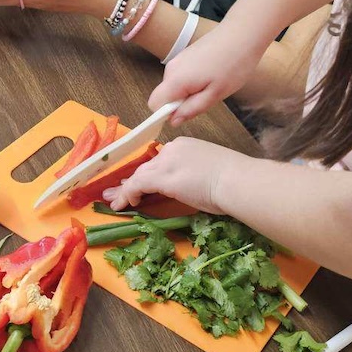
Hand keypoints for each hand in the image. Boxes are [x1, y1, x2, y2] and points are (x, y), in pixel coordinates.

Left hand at [103, 137, 241, 213]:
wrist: (239, 181)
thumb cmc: (234, 181)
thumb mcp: (210, 173)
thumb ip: (194, 176)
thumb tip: (187, 188)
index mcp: (185, 146)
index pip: (159, 161)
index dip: (146, 175)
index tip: (137, 184)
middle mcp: (173, 149)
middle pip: (146, 167)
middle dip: (130, 182)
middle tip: (116, 192)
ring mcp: (167, 162)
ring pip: (138, 176)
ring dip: (124, 191)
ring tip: (113, 202)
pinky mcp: (163, 177)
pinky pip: (137, 185)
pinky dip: (127, 195)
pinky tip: (122, 205)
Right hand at [147, 21, 268, 123]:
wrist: (243, 33)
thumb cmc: (233, 64)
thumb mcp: (215, 95)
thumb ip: (191, 109)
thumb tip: (173, 120)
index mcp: (175, 80)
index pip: (154, 104)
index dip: (166, 113)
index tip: (186, 113)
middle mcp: (171, 68)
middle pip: (165, 95)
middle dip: (182, 102)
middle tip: (207, 97)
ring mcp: (178, 59)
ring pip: (175, 86)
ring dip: (190, 91)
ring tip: (213, 84)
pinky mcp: (186, 55)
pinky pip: (182, 76)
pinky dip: (193, 81)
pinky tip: (212, 74)